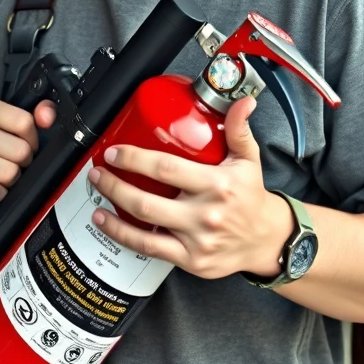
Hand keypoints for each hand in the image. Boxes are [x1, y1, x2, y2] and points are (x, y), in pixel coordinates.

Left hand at [86, 97, 293, 280]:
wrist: (265, 239)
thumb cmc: (252, 196)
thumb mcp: (249, 159)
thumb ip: (238, 129)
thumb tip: (242, 102)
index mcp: (217, 185)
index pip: (167, 169)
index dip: (135, 160)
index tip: (116, 152)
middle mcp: (204, 214)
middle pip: (147, 201)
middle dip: (115, 185)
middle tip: (99, 171)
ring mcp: (195, 240)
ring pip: (144, 227)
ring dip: (114, 209)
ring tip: (98, 194)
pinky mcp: (190, 260)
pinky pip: (149, 249)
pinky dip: (123, 236)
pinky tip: (107, 222)